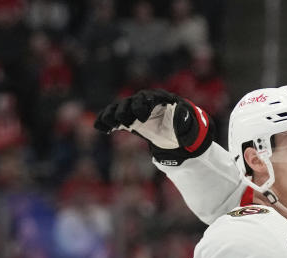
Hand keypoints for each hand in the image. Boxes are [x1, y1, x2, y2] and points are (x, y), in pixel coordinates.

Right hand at [94, 89, 213, 164]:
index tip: (141, 118)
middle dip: (126, 111)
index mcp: (159, 99)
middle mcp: (144, 101)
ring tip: (108, 124)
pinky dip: (106, 121)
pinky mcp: (127, 118)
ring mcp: (134, 109)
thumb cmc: (180, 124)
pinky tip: (101, 128)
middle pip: (131, 102)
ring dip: (112, 115)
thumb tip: (180, 109)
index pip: (148, 99)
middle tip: (124, 122)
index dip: (143, 106)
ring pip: (120, 108)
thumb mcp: (185, 122)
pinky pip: (114, 117)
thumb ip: (183, 117)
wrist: (173, 130)